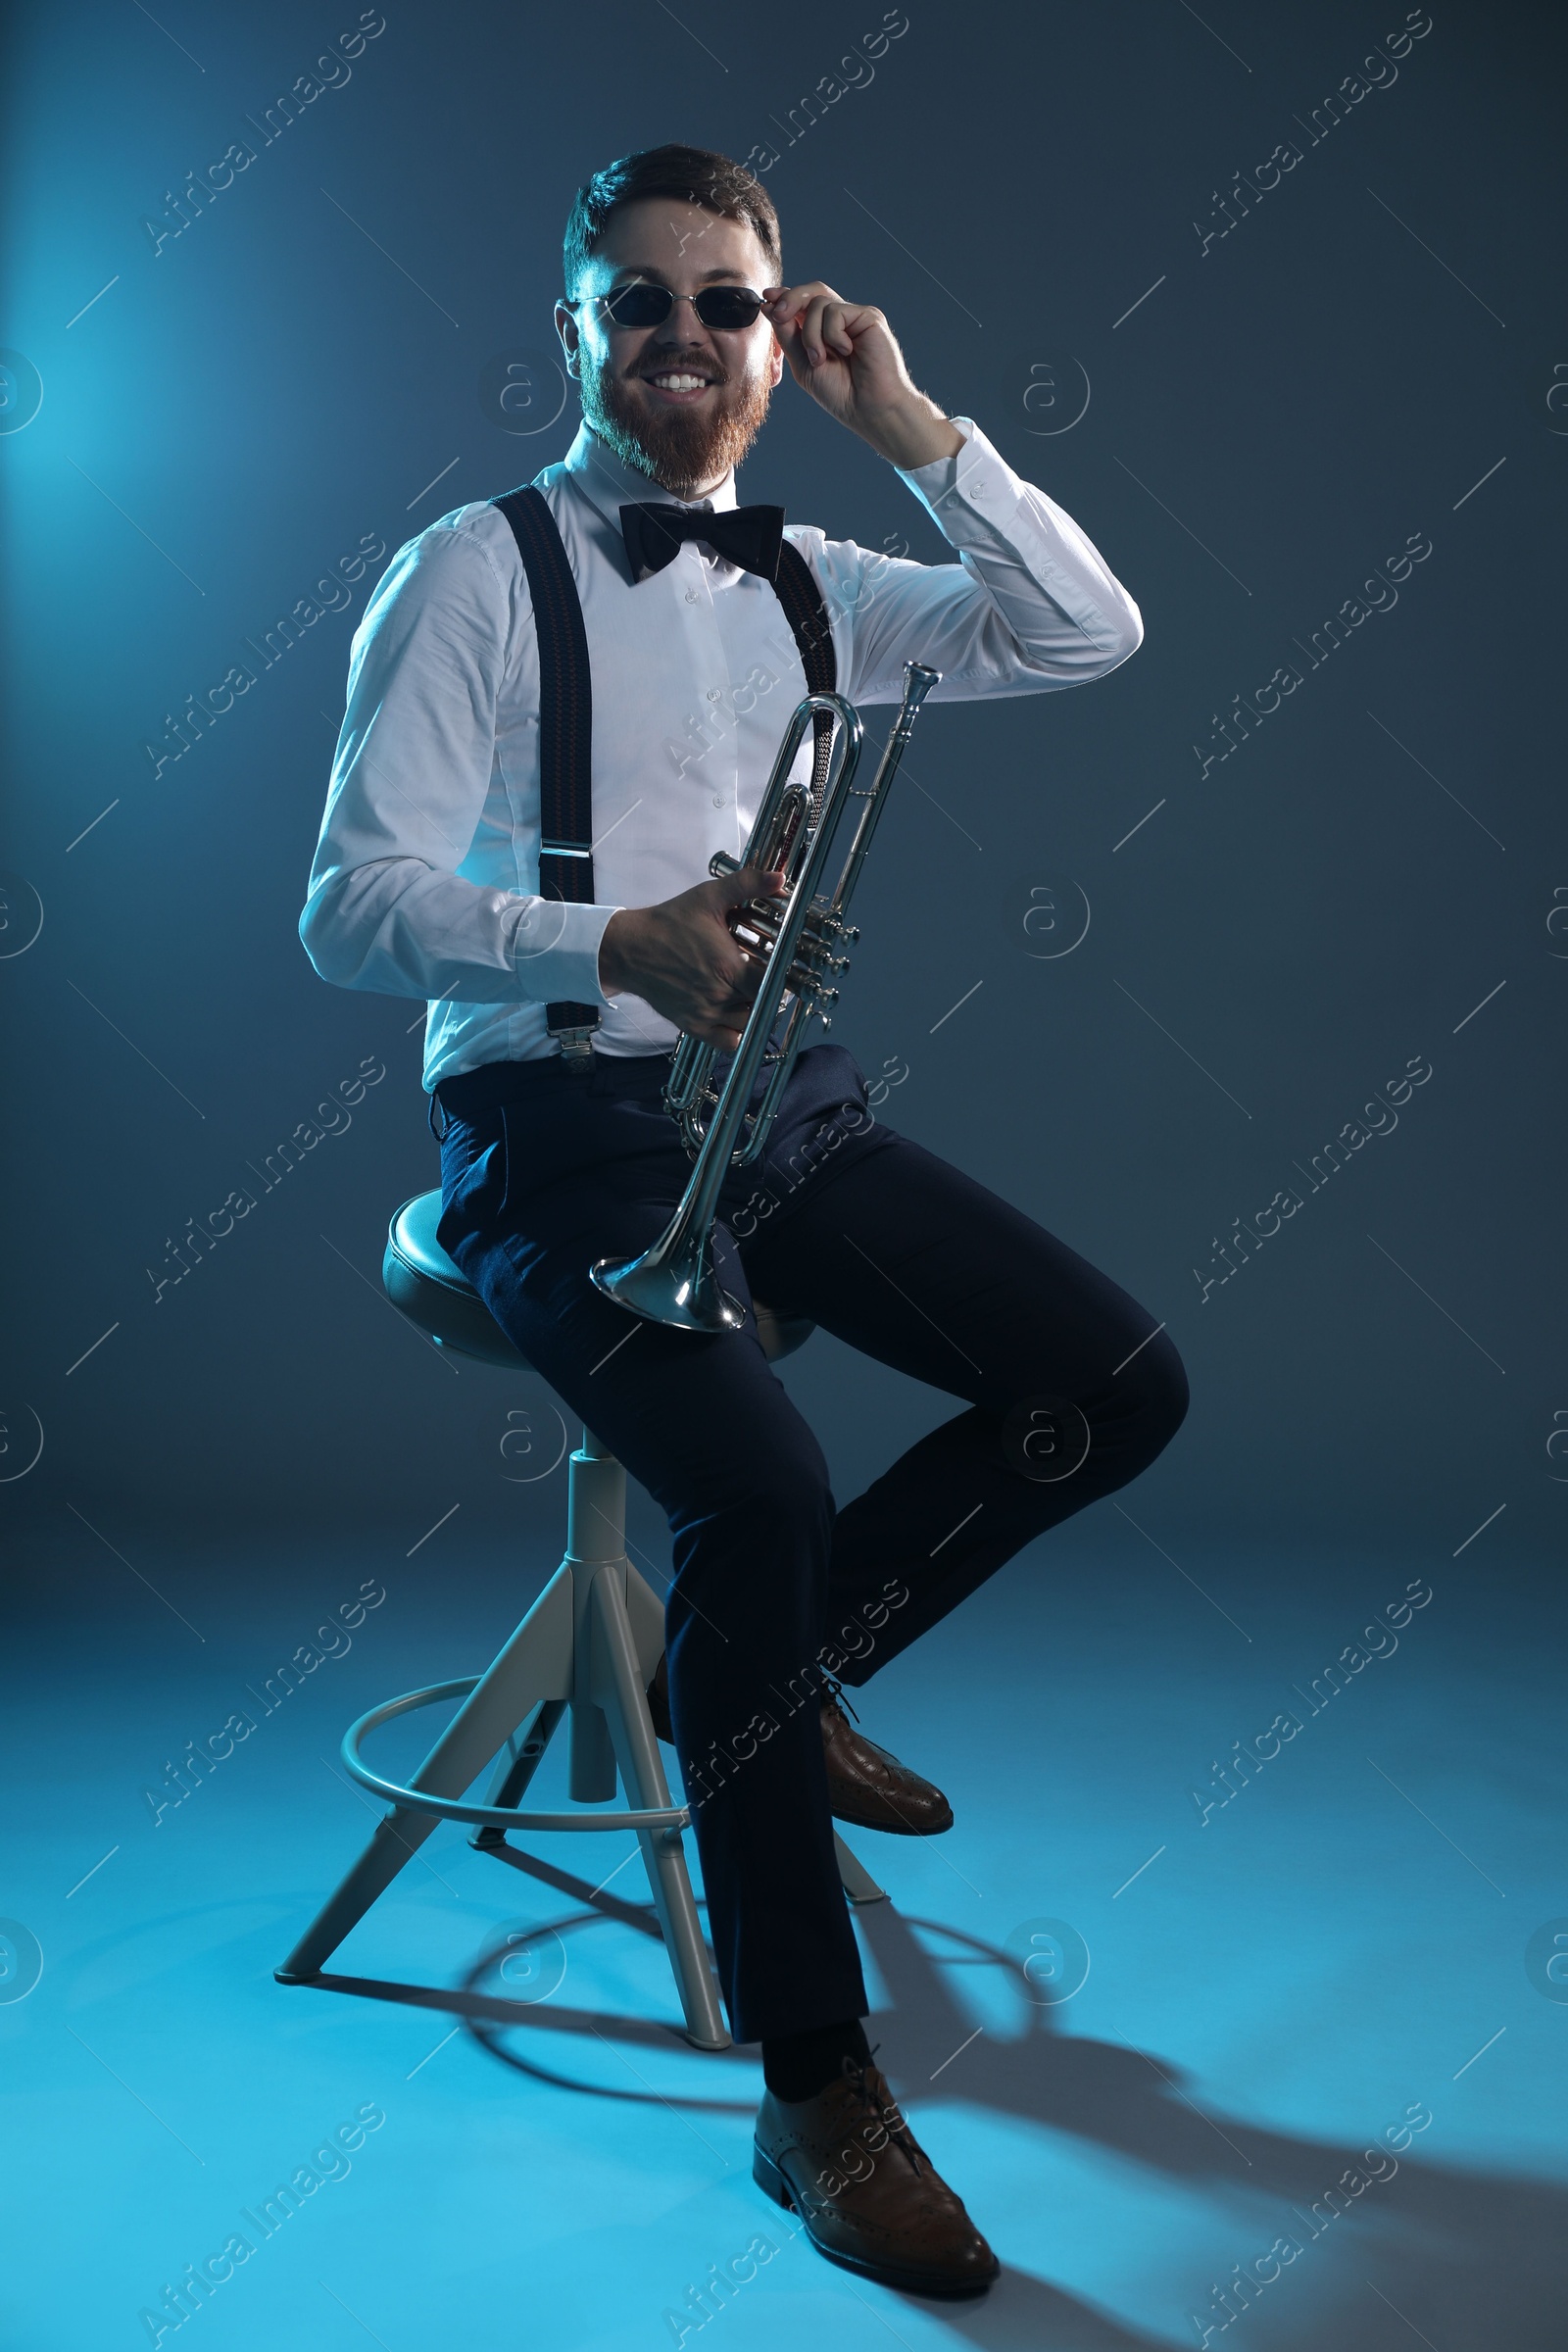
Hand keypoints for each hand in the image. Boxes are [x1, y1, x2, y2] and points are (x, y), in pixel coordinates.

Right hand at [598, 867, 787, 1049]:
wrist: (629, 949)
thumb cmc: (668, 923)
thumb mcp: (708, 897)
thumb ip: (746, 885)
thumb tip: (779, 877)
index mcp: (730, 968)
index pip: (774, 982)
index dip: (783, 974)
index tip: (782, 965)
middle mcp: (720, 996)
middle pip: (764, 1002)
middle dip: (769, 989)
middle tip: (766, 973)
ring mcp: (706, 1015)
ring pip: (749, 1023)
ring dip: (755, 1009)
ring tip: (750, 990)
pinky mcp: (693, 1026)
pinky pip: (728, 1042)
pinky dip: (737, 1032)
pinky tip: (735, 1012)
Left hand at [761, 281, 964, 466]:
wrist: (869, 408)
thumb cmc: (841, 394)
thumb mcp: (803, 364)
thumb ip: (788, 336)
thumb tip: (769, 307)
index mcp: (824, 332)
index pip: (803, 304)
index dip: (784, 297)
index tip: (767, 298)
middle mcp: (840, 321)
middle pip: (811, 292)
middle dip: (790, 299)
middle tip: (778, 314)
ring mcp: (854, 318)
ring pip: (819, 303)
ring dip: (811, 333)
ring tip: (820, 359)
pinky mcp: (868, 317)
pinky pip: (836, 311)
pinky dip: (832, 334)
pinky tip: (846, 351)